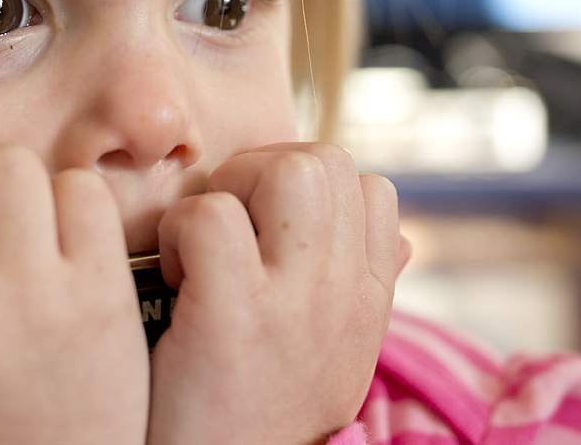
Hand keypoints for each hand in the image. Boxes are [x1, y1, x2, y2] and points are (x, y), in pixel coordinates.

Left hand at [148, 144, 401, 444]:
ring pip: (286, 169)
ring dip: (228, 189)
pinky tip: (176, 274)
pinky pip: (210, 216)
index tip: (268, 226)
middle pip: (326, 162)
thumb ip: (366, 292)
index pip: (372, 189)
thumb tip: (403, 240)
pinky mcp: (234, 317)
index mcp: (369, 301)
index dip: (310, 186)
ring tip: (206, 243)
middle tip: (228, 225)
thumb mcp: (338, 359)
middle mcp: (344, 294)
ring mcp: (295, 303)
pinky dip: (179, 229)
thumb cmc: (262, 418)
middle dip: (263, 170)